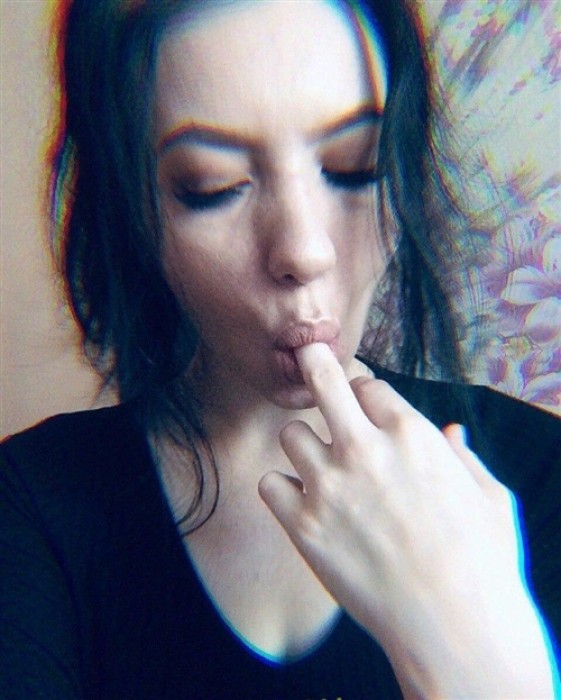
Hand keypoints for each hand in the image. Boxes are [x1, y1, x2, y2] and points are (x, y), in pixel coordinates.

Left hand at [258, 343, 555, 697]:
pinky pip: (271, 483)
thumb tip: (452, 432)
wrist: (453, 625)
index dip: (365, 392)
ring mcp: (329, 484)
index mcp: (411, 433)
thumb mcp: (490, 496)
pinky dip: (283, 489)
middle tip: (304, 353)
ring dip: (303, 445)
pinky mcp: (304, 524)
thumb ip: (464, 456)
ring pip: (290, 433)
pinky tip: (302, 503)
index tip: (363, 404)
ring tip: (319, 467)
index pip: (368, 385)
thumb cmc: (482, 561)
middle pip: (322, 379)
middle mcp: (364, 448)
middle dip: (312, 360)